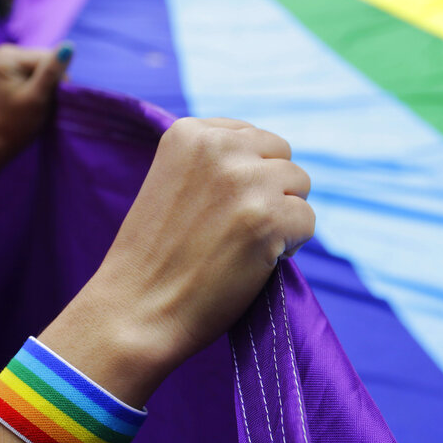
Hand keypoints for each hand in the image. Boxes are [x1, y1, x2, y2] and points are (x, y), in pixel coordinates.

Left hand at [0, 43, 71, 154]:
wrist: (6, 136)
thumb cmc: (20, 120)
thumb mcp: (38, 96)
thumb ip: (52, 71)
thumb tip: (69, 45)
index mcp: (8, 56)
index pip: (47, 58)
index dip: (55, 78)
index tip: (45, 97)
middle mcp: (9, 52)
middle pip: (48, 59)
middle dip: (53, 80)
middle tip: (43, 100)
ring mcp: (14, 58)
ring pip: (50, 64)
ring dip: (52, 83)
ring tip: (41, 99)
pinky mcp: (21, 66)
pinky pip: (45, 69)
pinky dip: (48, 83)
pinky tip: (40, 94)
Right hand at [59, 118, 314, 400]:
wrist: (135, 311)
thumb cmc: (156, 256)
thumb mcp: (174, 182)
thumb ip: (217, 161)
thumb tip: (273, 160)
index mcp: (190, 131)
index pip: (254, 138)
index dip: (248, 177)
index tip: (219, 208)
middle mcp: (219, 146)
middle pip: (283, 156)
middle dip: (272, 191)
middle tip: (236, 229)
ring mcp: (245, 181)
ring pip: (300, 185)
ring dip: (283, 216)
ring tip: (243, 244)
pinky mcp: (268, 218)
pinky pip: (307, 220)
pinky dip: (291, 245)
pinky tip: (256, 261)